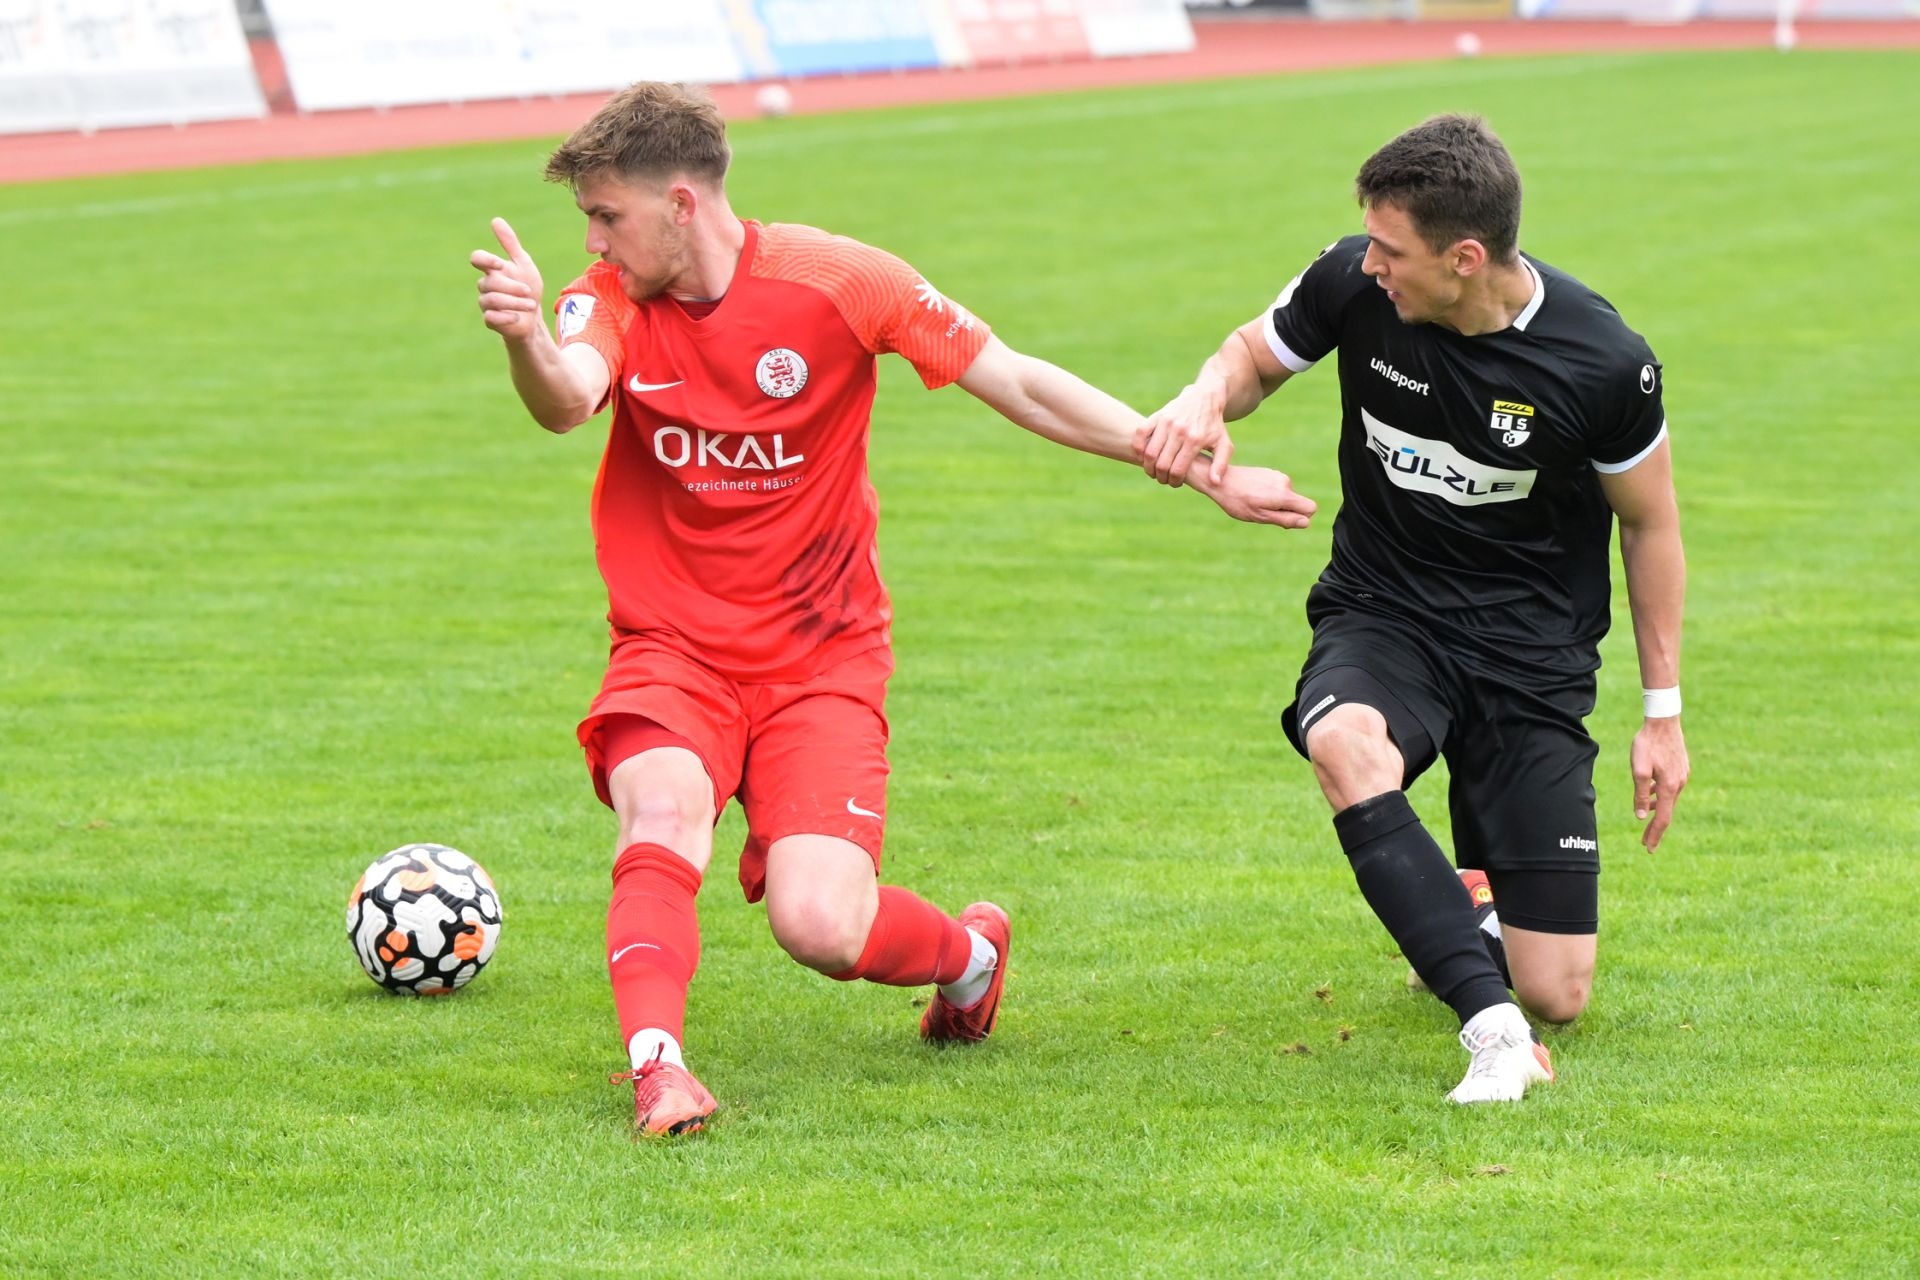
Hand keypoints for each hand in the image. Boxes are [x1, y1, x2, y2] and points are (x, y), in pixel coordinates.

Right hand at [470, 217, 545, 340]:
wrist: (534, 316)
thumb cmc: (528, 287)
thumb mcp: (523, 263)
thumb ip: (510, 243)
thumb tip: (495, 220)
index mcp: (492, 269)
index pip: (477, 258)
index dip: (485, 259)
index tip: (500, 264)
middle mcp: (486, 285)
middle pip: (489, 282)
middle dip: (512, 287)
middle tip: (528, 291)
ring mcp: (486, 303)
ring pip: (491, 300)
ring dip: (513, 302)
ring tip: (531, 304)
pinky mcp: (490, 320)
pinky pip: (491, 317)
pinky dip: (506, 317)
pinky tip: (518, 317)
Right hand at [1136, 385, 1232, 488]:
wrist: (1205, 398)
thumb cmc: (1214, 425)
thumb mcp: (1224, 444)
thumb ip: (1220, 465)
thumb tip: (1214, 483)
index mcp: (1195, 440)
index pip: (1177, 470)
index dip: (1174, 481)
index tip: (1175, 483)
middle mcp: (1179, 431)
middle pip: (1161, 464)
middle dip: (1160, 477)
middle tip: (1163, 479)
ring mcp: (1166, 422)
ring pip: (1149, 453)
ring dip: (1148, 466)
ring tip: (1153, 470)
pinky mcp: (1157, 415)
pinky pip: (1140, 434)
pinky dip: (1138, 448)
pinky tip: (1144, 455)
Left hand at [1202, 465, 1315, 527]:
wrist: (1221, 480)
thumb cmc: (1238, 502)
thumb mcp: (1261, 516)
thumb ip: (1285, 519)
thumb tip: (1306, 522)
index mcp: (1284, 494)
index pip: (1310, 507)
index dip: (1302, 517)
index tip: (1284, 520)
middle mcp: (1285, 482)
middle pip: (1297, 503)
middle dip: (1285, 511)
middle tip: (1261, 513)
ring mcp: (1277, 475)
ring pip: (1286, 496)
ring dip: (1275, 503)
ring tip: (1254, 503)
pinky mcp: (1270, 473)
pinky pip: (1278, 489)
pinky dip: (1269, 495)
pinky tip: (1252, 494)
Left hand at [1630, 716, 1688, 850]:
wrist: (1663, 721)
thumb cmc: (1647, 744)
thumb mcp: (1638, 770)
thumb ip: (1640, 794)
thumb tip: (1642, 816)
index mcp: (1669, 787)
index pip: (1663, 818)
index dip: (1655, 834)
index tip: (1648, 848)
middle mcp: (1679, 784)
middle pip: (1667, 812)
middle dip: (1656, 828)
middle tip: (1646, 843)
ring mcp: (1682, 776)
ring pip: (1669, 800)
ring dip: (1657, 810)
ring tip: (1646, 818)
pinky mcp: (1681, 769)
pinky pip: (1670, 789)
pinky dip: (1660, 796)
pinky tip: (1651, 793)